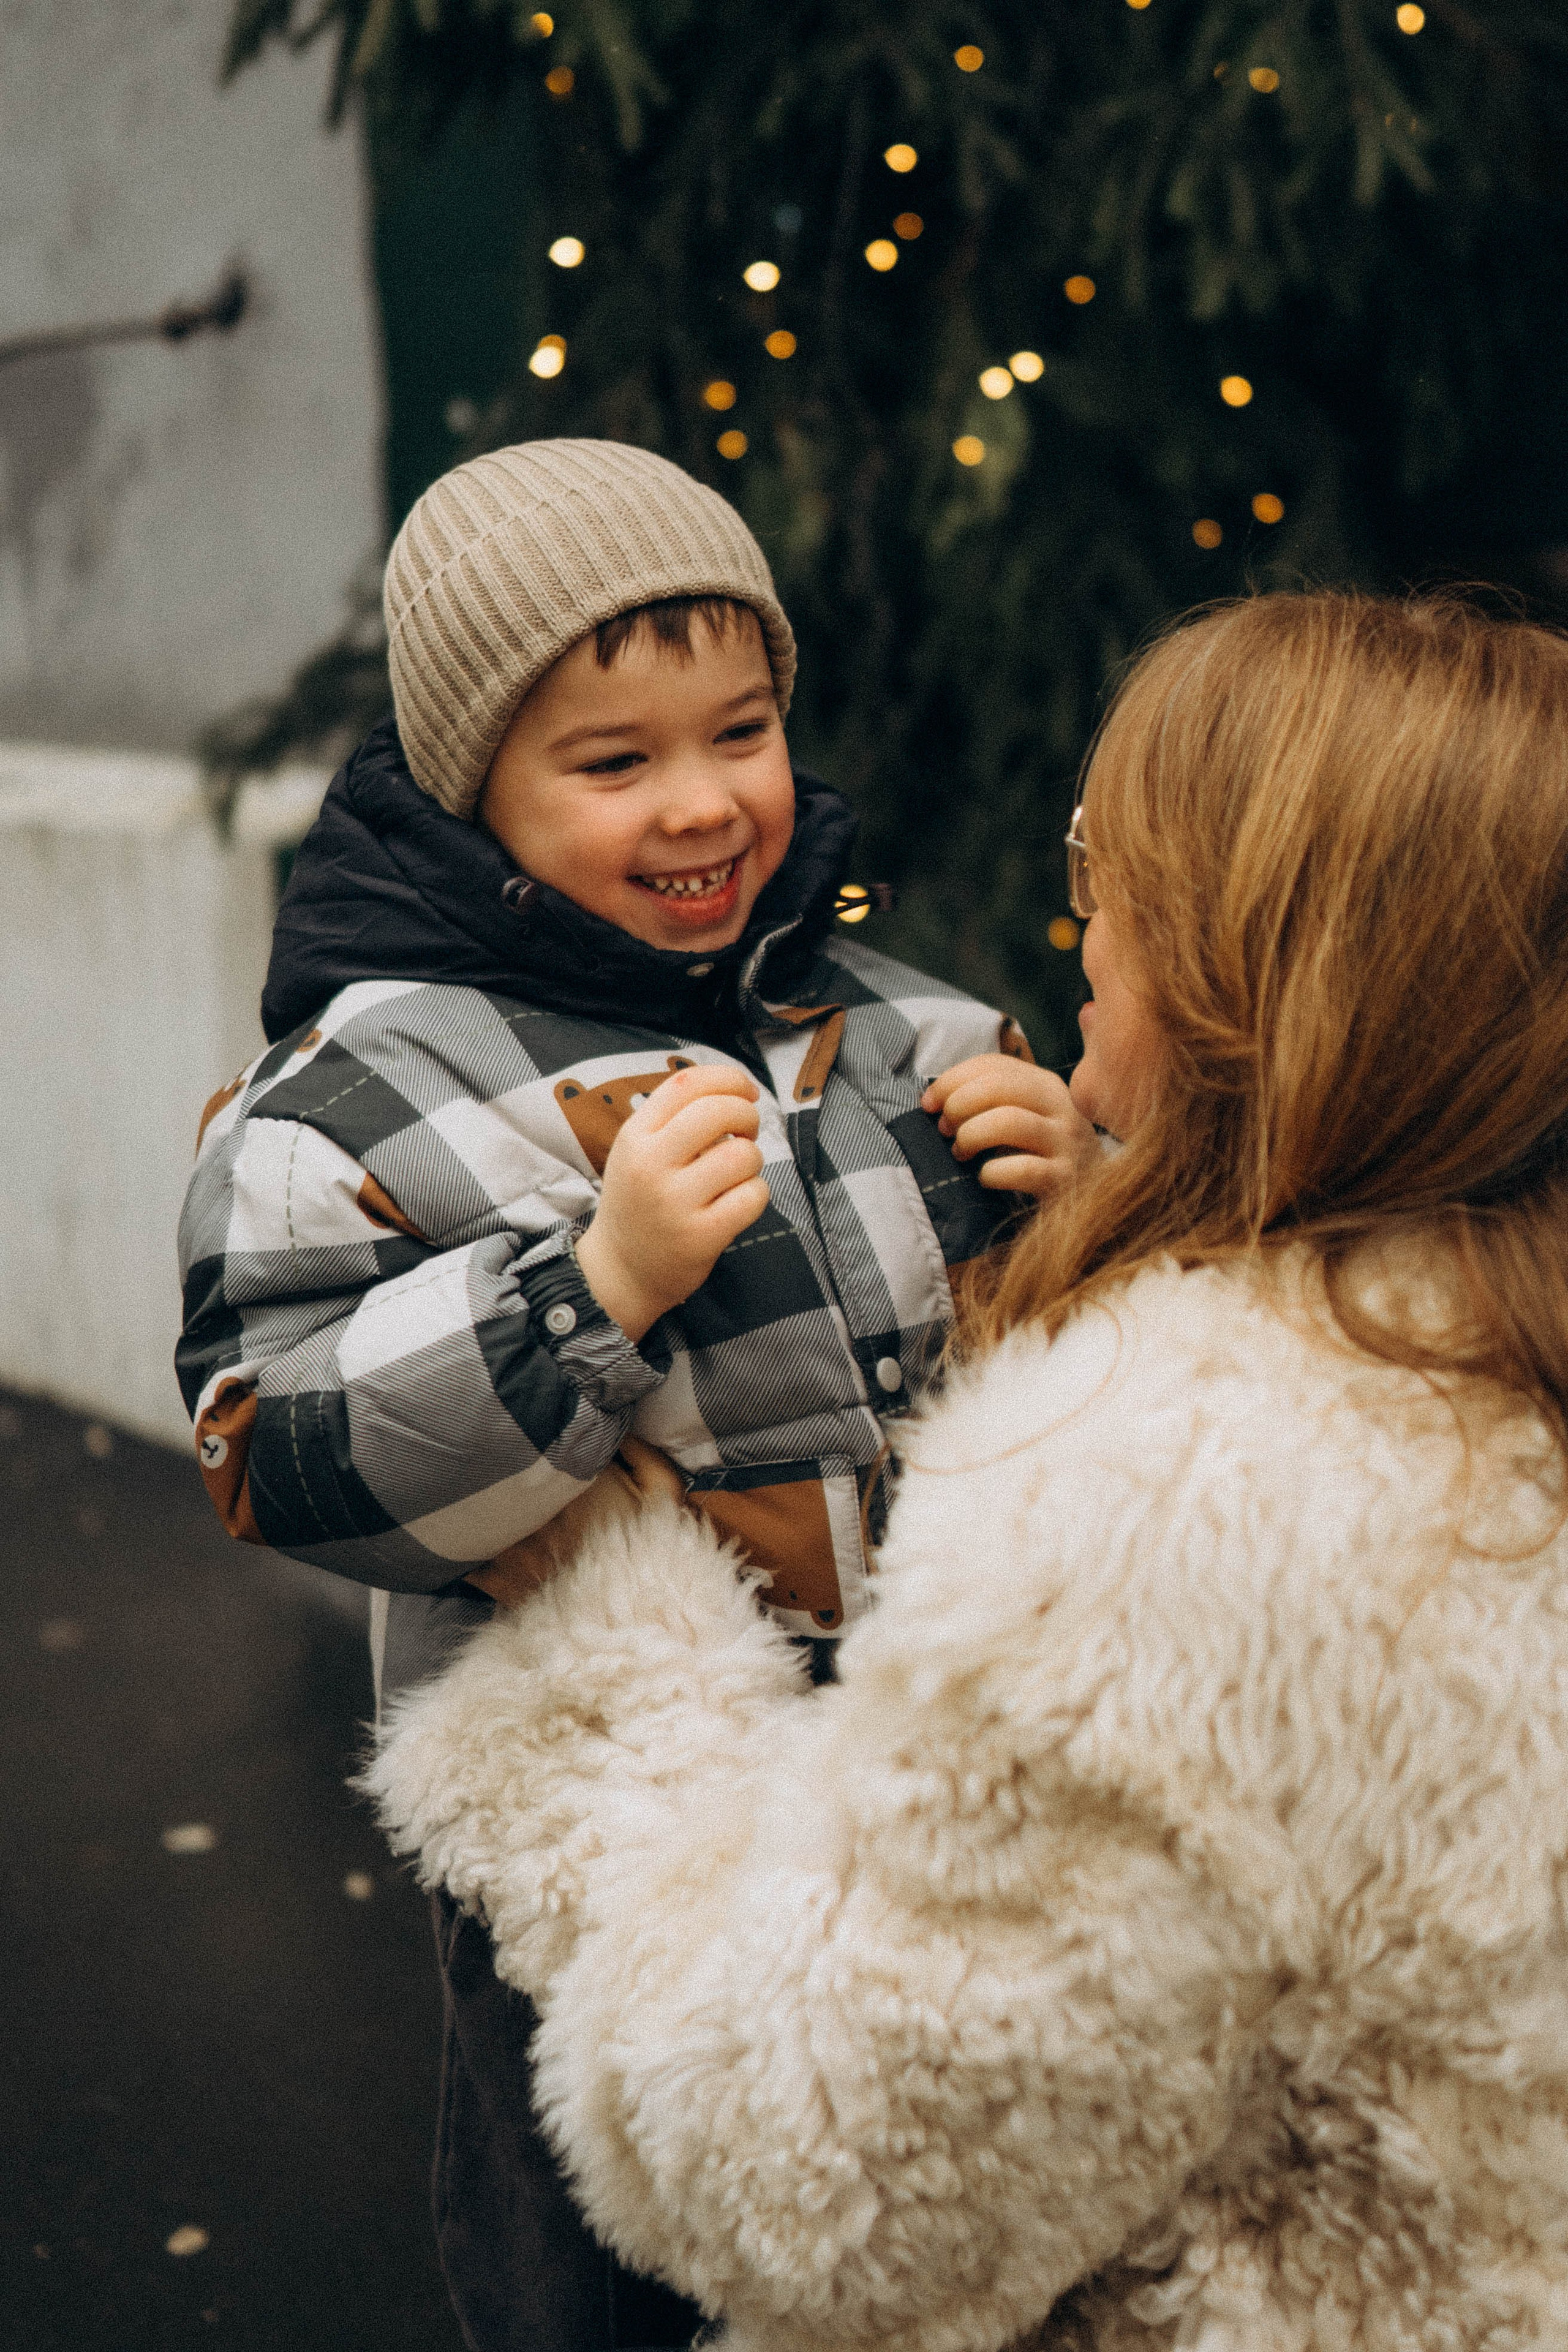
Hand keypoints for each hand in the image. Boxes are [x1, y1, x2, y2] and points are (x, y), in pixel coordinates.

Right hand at [574, 1066, 769, 1339]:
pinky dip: (756, 1194)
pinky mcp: (701, 1236)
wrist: (621, 1269)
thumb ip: (674, 1118)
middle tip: (746, 1132)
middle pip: (719, 1111)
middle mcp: (651, 1164)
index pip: (687, 1083)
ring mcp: (675, 1202)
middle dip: (748, 1114)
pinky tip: (737, 1203)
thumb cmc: (641, 1201)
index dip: (728, 1079)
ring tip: (736, 1175)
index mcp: (635, 1136)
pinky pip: (753, 1196)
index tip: (746, 1090)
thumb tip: (736, 1089)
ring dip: (752, 1160)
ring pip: (743, 1155)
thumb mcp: (638, 1151)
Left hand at [922, 1054, 1101, 1197]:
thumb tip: (932, 1097)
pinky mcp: (1064, 1178)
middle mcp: (1061, 1106)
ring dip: (971, 1135)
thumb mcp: (1023, 1116)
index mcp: (1046, 1085)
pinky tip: (984, 1177)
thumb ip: (988, 1100)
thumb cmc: (1040, 1155)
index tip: (928, 1103)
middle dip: (959, 1105)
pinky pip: (1021, 1168)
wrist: (1090, 1195)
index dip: (952, 1079)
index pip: (994, 1065)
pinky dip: (992, 1172)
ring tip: (961, 1152)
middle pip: (999, 1086)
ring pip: (1008, 1121)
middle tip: (945, 1129)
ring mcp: (1066, 1142)